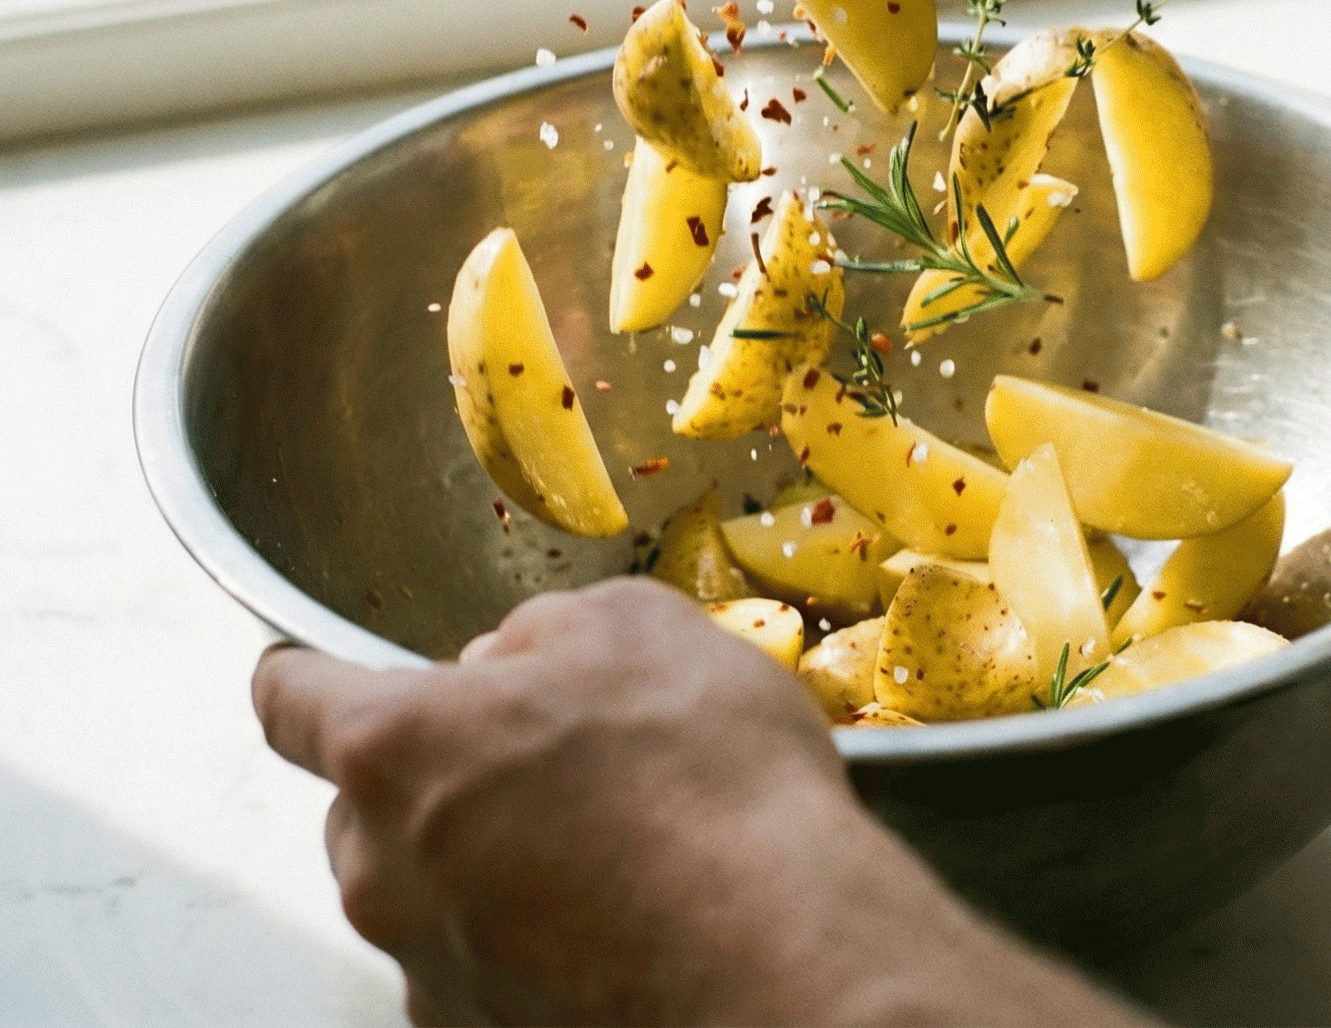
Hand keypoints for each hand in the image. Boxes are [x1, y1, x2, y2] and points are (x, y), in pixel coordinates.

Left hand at [253, 577, 1142, 1025]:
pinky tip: (620, 906)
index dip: (301, 670)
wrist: (780, 951)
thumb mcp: (636, 624)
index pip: (290, 697)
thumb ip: (540, 632)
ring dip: (484, 850)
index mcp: (396, 745)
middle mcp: (383, 868)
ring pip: (424, 883)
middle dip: (435, 765)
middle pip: (366, 799)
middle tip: (543, 745)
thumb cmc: (704, 777)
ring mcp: (430, 967)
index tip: (307, 667)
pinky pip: (478, 958)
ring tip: (608, 833)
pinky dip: (527, 928)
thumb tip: (514, 663)